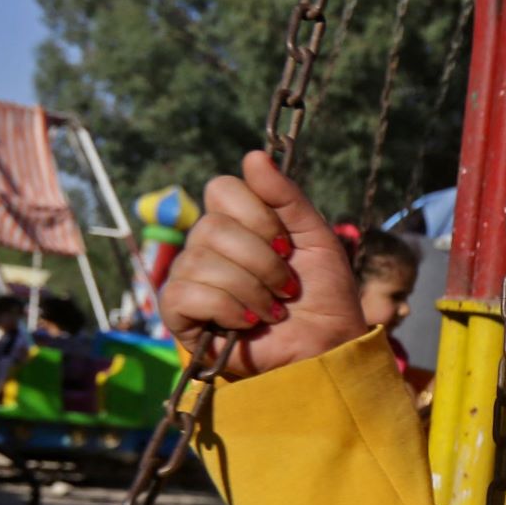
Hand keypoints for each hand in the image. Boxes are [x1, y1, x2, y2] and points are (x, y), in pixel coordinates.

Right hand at [163, 152, 366, 378]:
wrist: (327, 349)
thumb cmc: (323, 297)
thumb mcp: (316, 239)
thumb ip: (287, 198)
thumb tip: (254, 155)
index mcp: (236, 225)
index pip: (222, 189)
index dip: (260, 216)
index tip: (289, 247)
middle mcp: (206, 246)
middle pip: (214, 227)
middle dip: (264, 261)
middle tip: (287, 287)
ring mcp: (189, 278)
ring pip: (202, 260)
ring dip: (253, 289)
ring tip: (274, 310)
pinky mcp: (178, 314)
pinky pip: (185, 292)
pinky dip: (227, 307)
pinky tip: (248, 322)